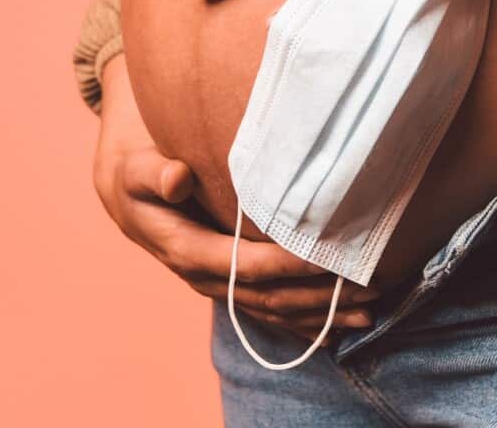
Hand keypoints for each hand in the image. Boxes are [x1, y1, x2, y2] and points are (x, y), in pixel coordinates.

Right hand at [92, 55, 379, 341]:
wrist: (127, 190)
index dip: (284, 265)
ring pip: (273, 309)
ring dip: (320, 314)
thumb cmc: (139, 171)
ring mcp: (218, 285)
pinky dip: (304, 321)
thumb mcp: (137, 168)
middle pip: (266, 296)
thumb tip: (177, 178)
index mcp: (183, 250)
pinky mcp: (230, 285)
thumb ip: (154, 173)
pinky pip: (269, 311)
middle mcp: (203, 276)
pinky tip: (339, 328)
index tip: (325, 258)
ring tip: (368, 311)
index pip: (242, 264)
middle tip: (367, 288)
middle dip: (317, 296)